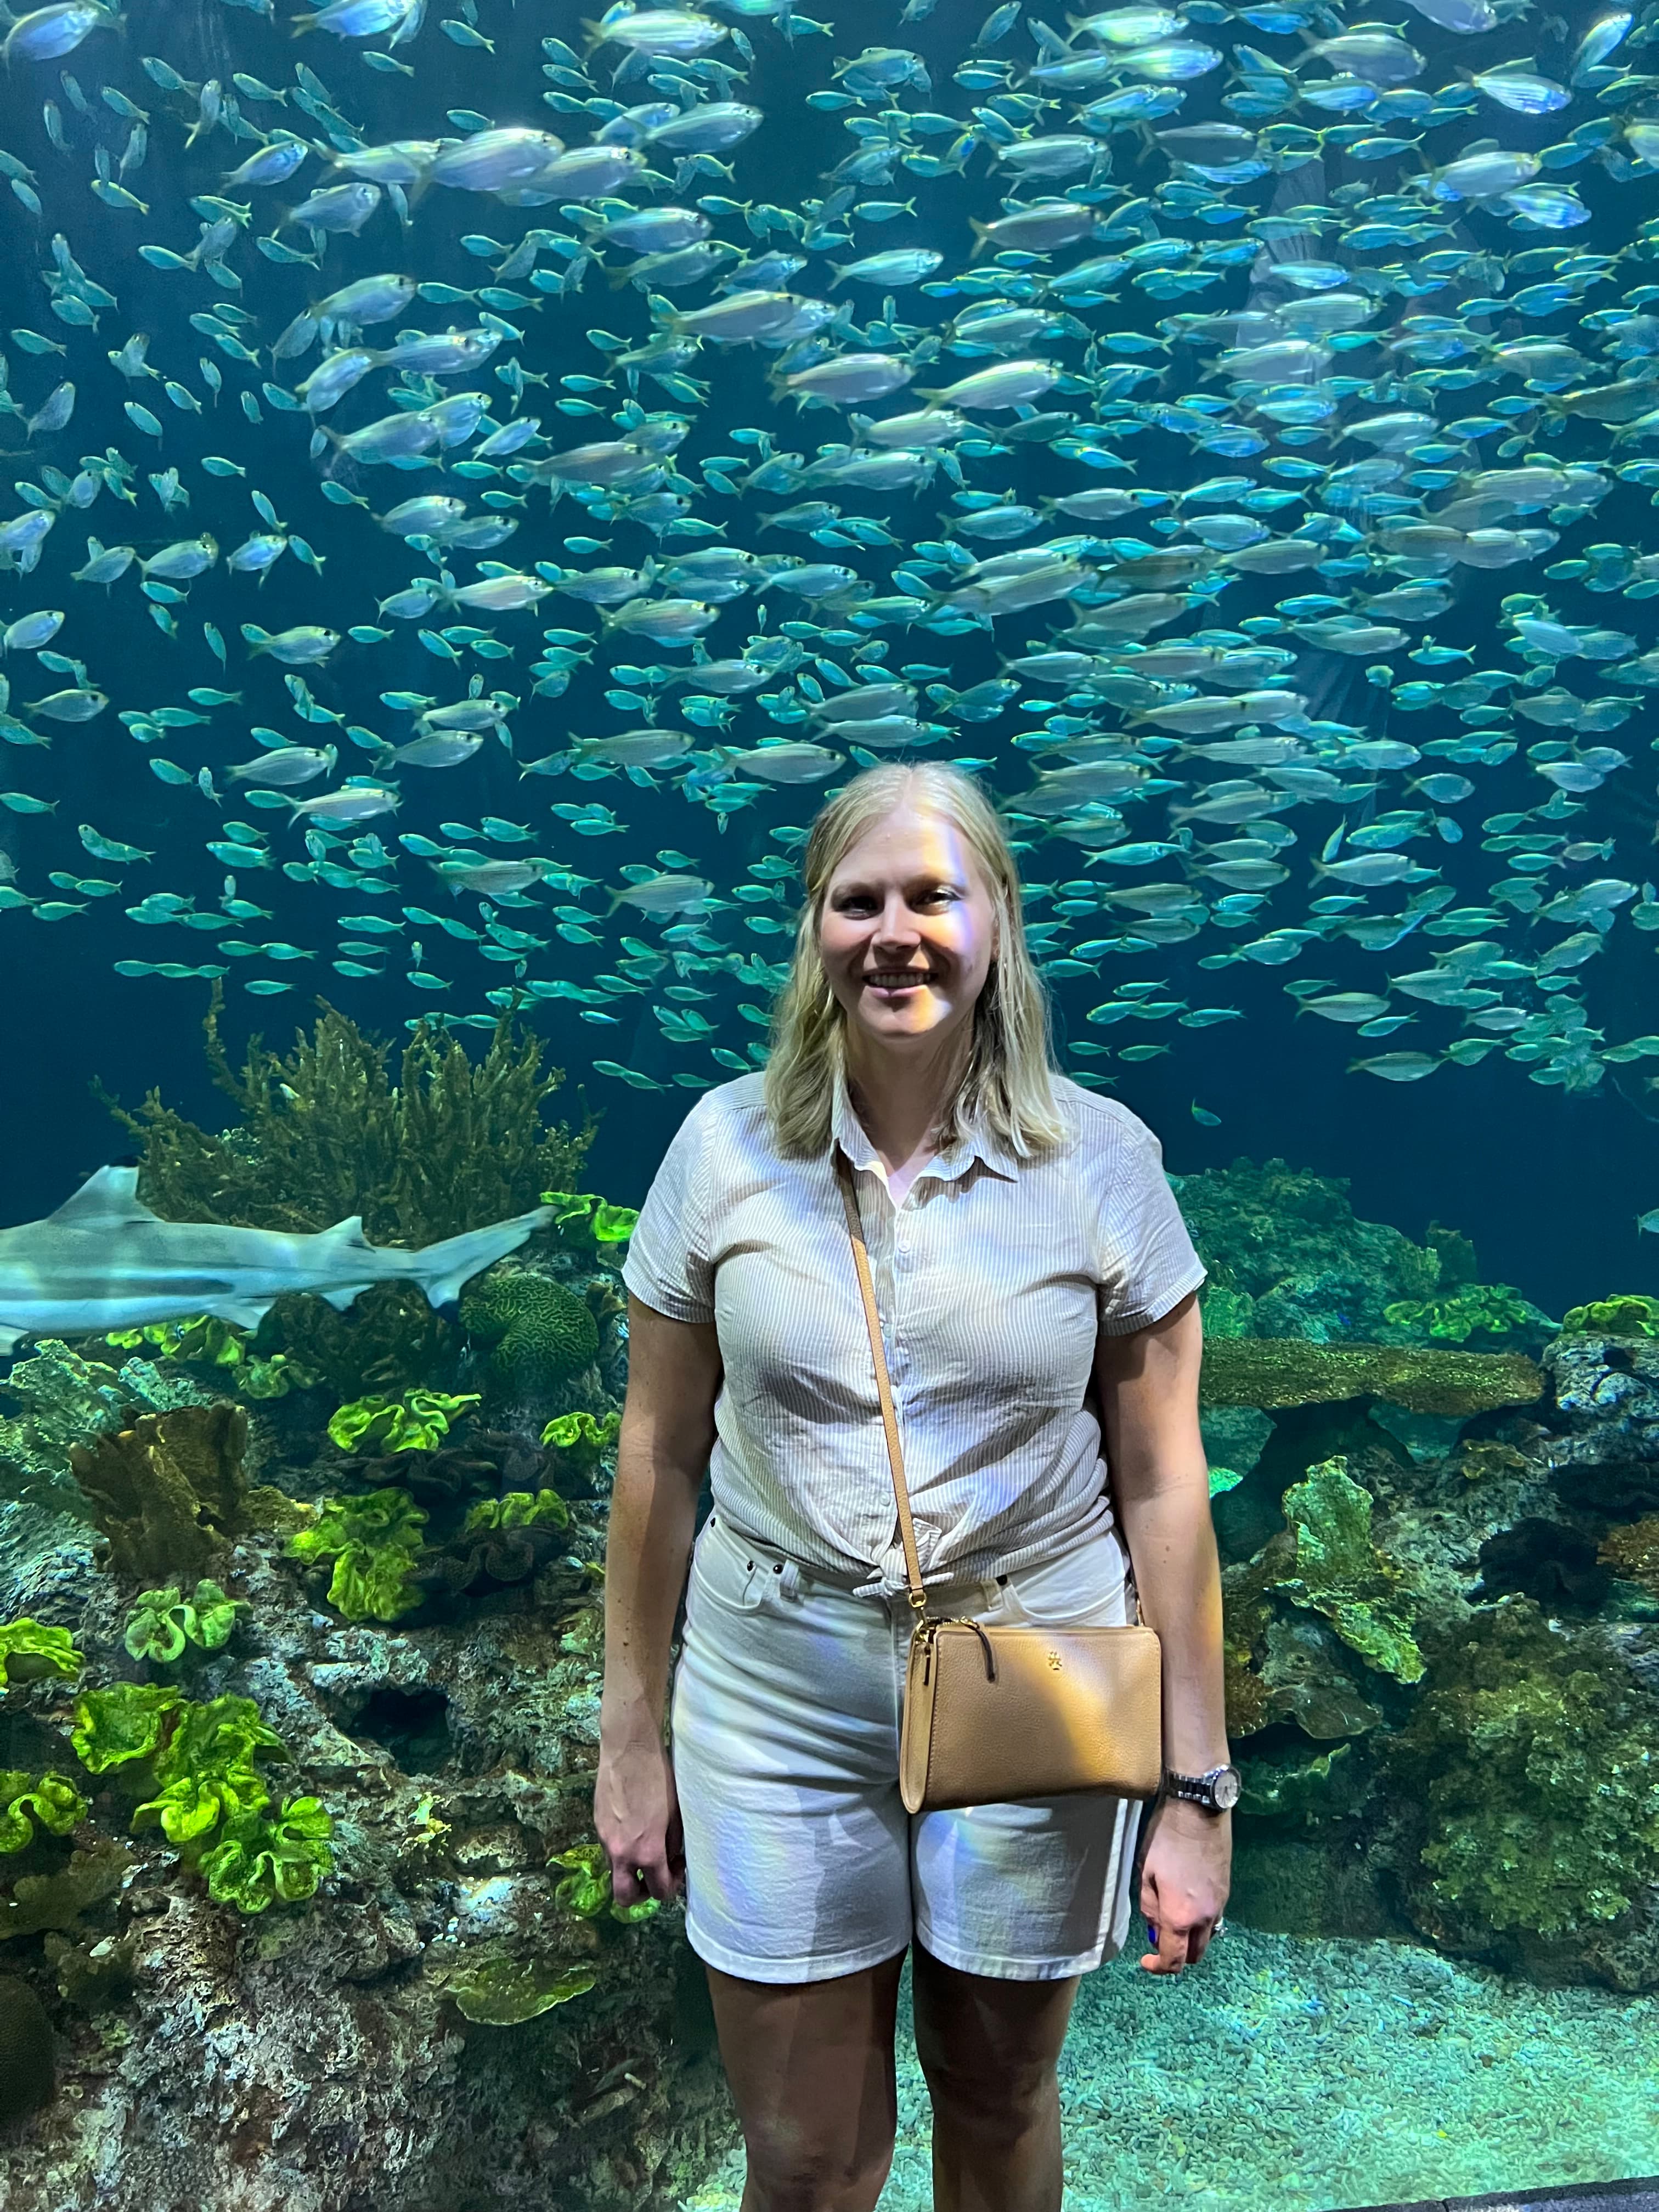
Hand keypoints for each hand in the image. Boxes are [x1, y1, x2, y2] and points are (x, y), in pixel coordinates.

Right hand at [595, 1725, 683, 1907]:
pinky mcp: (597, 1825)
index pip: (659, 1891)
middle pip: (625, 1897)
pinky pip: (609, 1850)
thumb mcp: (676, 1815)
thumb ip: (671, 1846)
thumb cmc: (660, 1779)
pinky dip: (621, 1849)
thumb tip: (670, 1860)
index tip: (676, 1870)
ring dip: (630, 1870)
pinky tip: (633, 1827)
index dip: (671, 1886)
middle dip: (641, 1894)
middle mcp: (622, 1853)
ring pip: (615, 1872)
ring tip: (644, 1848)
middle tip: (654, 1875)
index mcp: (647, 1852)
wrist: (629, 1750)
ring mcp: (606, 1840)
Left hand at [1137, 1795, 1230, 1974]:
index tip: (1145, 1961)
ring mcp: (1220, 1905)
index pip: (1173, 1960)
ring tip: (1172, 1919)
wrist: (1199, 1811)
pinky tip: (1186, 1902)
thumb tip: (1155, 1929)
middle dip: (1176, 1956)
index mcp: (1181, 1917)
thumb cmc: (1165, 1839)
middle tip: (1159, 1939)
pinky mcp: (1226, 1891)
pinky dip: (1199, 1922)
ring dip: (1190, 1940)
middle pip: (1195, 1955)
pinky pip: (1213, 1919)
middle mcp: (1205, 1918)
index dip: (1158, 1967)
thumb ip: (1150, 1907)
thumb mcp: (1146, 1873)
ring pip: (1206, 1938)